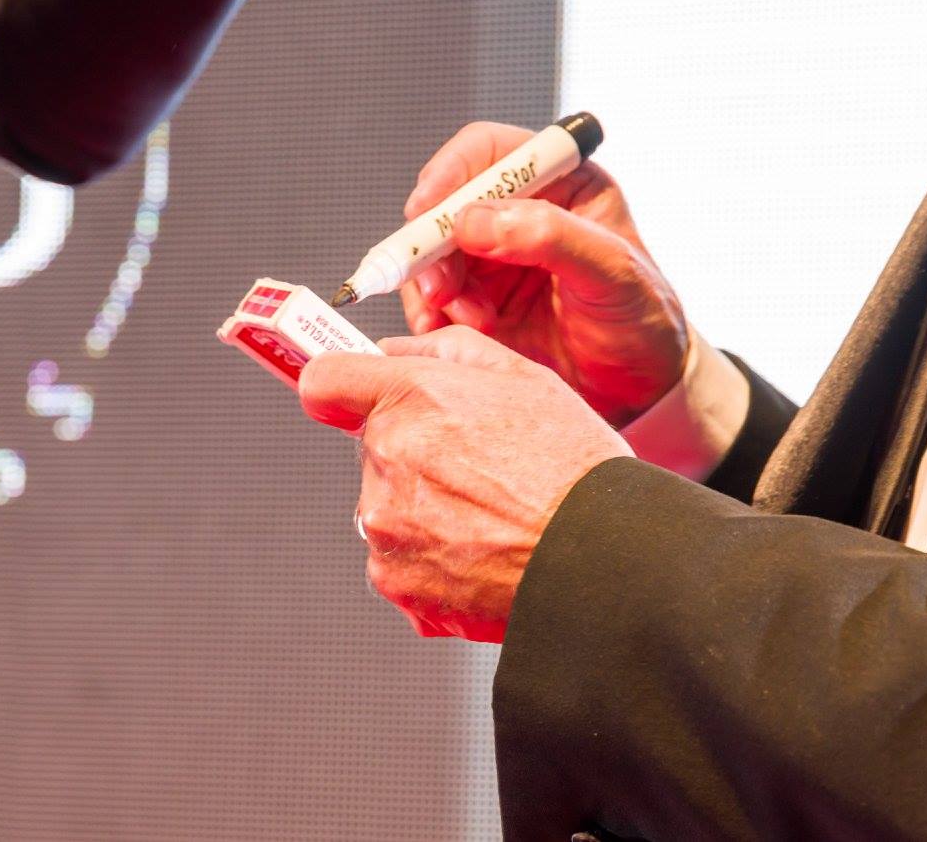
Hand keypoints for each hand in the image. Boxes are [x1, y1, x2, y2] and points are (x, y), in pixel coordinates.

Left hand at [299, 326, 631, 642]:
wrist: (603, 559)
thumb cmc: (576, 469)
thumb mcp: (524, 377)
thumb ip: (446, 351)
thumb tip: (393, 349)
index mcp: (412, 397)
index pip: (323, 381)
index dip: (340, 389)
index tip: (354, 400)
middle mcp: (388, 456)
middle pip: (369, 447)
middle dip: (409, 453)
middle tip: (476, 470)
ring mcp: (385, 522)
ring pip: (385, 506)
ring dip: (421, 511)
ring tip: (488, 519)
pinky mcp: (393, 578)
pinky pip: (396, 560)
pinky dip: (429, 561)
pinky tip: (482, 554)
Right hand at [402, 122, 688, 427]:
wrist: (640, 390)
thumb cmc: (643, 322)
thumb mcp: (614, 273)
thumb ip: (551, 237)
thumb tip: (475, 220)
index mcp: (562, 183)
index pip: (490, 152)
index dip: (451, 171)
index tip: (428, 209)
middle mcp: (521, 213)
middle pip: (447, 204)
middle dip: (432, 243)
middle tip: (439, 286)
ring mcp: (495, 258)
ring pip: (433, 252)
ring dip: (434, 285)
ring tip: (467, 319)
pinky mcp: (478, 301)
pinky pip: (432, 296)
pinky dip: (431, 313)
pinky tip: (453, 332)